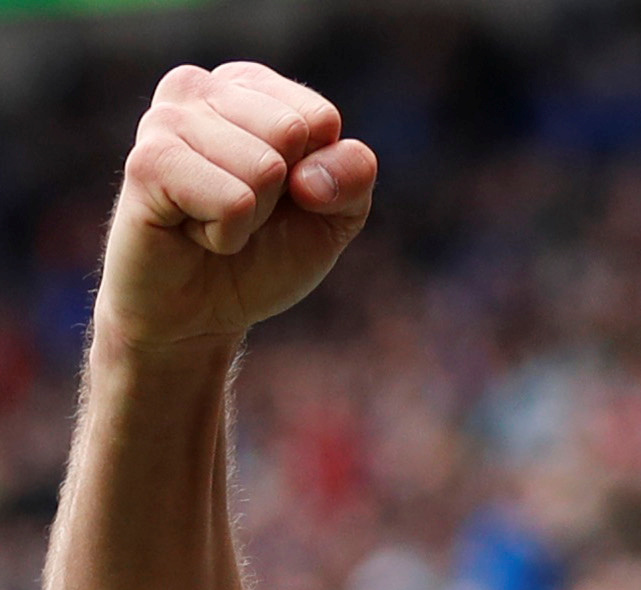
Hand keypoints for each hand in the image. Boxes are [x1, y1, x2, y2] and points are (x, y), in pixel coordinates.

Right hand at [96, 62, 376, 351]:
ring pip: (264, 168)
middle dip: (282, 194)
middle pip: (293, 133)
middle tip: (242, 211)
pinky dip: (227, 235)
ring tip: (213, 221)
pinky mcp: (146, 164)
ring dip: (251, 218)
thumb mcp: (335, 215)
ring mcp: (166, 120)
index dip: (318, 178)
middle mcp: (199, 88)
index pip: (320, 118)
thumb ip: (353, 176)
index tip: (280, 196)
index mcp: (246, 85)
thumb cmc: (265, 252)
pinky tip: (193, 232)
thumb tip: (312, 175)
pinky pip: (233, 201)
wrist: (199, 312)